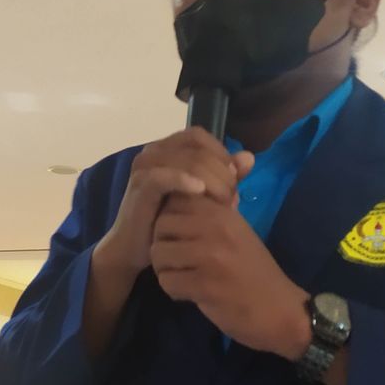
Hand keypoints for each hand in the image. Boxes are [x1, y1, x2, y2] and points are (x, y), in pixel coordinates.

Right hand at [95, 129, 252, 277]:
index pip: (200, 136)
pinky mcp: (139, 185)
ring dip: (212, 179)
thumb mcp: (202, 196)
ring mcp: (144, 166)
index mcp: (168, 148)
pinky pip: (163, 176)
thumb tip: (249, 158)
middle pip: (197, 148)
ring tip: (222, 201)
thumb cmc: (169, 220)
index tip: (234, 180)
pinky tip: (200, 192)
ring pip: (187, 160)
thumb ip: (224, 176)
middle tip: (232, 197)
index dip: (221, 154)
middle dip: (221, 171)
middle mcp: (154, 151)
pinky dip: (184, 181)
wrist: (135, 247)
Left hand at [150, 192, 309, 358]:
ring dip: (165, 269)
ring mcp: (211, 257)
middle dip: (161, 244)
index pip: (176, 200)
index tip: (178, 236)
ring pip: (159, 254)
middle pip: (161, 225)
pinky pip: (168, 281)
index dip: (169, 219)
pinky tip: (189, 293)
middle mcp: (216, 229)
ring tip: (180, 277)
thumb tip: (175, 200)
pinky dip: (173, 290)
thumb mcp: (237, 233)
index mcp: (224, 213)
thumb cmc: (255, 272)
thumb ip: (209, 217)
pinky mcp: (206, 285)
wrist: (282, 311)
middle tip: (175, 260)